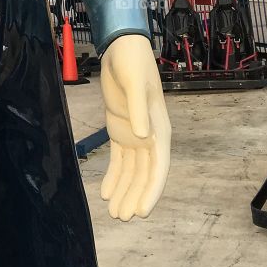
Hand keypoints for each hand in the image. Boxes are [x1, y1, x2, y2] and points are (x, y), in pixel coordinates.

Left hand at [99, 33, 170, 220]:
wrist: (122, 48)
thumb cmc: (133, 63)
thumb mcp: (135, 84)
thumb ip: (139, 110)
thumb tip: (143, 139)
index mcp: (159, 129)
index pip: (158, 167)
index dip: (151, 190)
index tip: (142, 210)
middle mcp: (149, 136)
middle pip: (144, 174)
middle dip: (134, 196)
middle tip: (122, 217)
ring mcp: (135, 134)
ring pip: (131, 170)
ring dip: (124, 190)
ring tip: (113, 212)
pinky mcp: (119, 129)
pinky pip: (118, 159)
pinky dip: (113, 176)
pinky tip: (106, 192)